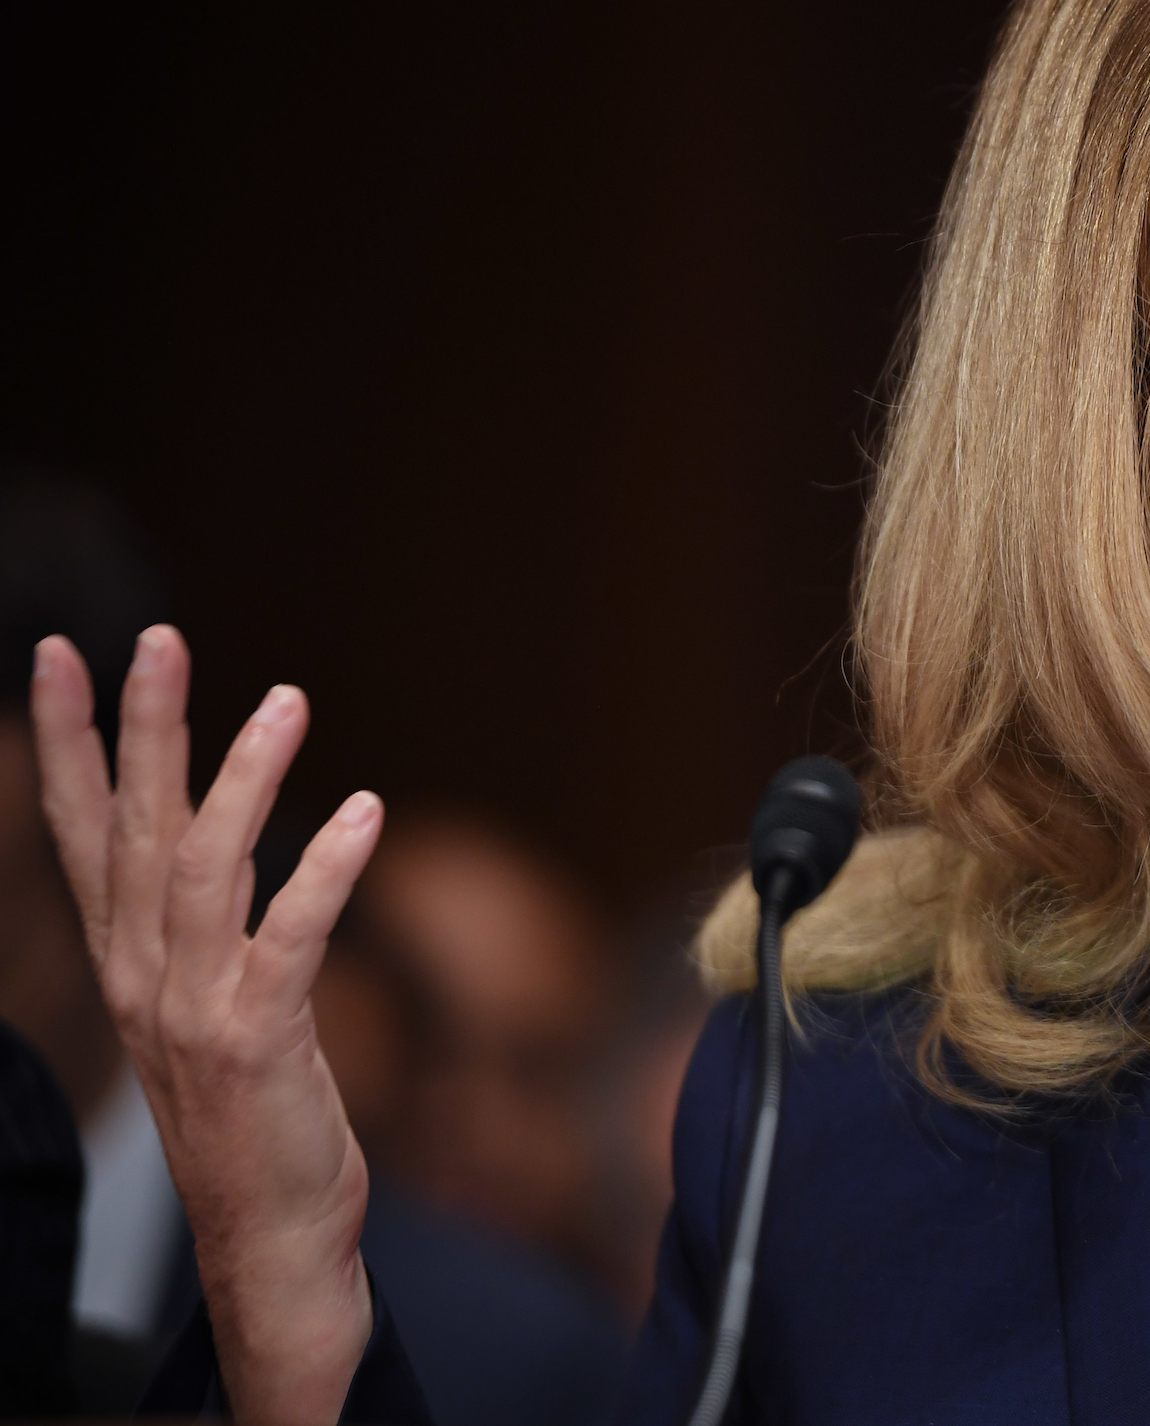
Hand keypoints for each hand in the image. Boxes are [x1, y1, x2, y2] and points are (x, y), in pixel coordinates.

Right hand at [31, 626, 381, 1425]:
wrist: (270, 1233)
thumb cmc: (253, 1110)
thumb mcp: (208, 1000)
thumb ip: (205, 918)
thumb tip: (218, 825)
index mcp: (126, 960)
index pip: (81, 831)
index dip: (68, 741)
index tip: (61, 654)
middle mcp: (143, 975)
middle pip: (130, 828)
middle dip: (137, 728)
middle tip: (154, 638)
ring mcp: (193, 1008)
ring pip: (203, 865)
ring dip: (244, 776)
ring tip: (286, 698)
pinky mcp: (260, 1038)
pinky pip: (292, 935)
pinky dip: (327, 868)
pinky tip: (366, 810)